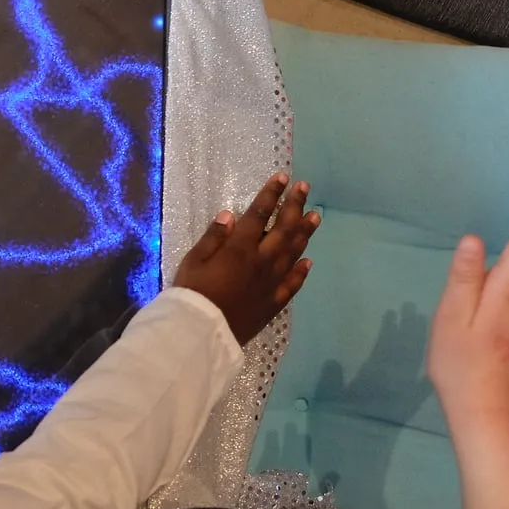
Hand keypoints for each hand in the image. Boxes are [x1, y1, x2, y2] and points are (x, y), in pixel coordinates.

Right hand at [171, 172, 318, 342]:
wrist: (203, 331)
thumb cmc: (192, 292)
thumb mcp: (193, 260)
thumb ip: (213, 237)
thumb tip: (230, 214)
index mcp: (239, 247)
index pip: (259, 213)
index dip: (271, 194)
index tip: (282, 177)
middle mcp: (261, 260)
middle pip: (283, 228)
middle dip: (295, 205)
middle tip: (305, 188)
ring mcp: (272, 281)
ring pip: (294, 252)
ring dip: (305, 233)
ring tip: (315, 217)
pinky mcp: (274, 301)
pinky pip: (293, 283)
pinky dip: (302, 271)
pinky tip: (308, 262)